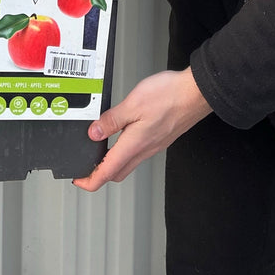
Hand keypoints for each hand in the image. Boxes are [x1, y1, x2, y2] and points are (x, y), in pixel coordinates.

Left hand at [72, 67, 210, 191]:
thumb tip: (93, 133)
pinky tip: (123, 136)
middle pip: (117, 173)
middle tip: (86, 167)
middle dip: (99, 175)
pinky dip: (125, 150)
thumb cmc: (170, 96)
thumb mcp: (133, 103)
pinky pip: (138, 152)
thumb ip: (112, 120)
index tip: (78, 180)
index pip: (107, 173)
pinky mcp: (160, 138)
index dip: (89, 181)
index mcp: (134, 144)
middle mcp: (145, 150)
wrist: (196, 93)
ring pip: (128, 163)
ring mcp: (154, 145)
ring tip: (100, 151)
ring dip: (112, 162)